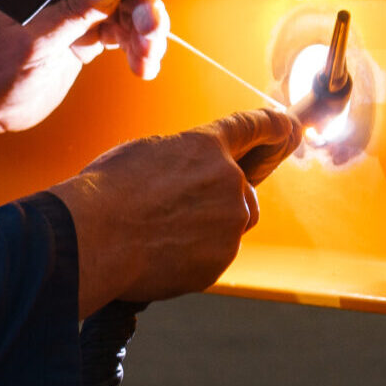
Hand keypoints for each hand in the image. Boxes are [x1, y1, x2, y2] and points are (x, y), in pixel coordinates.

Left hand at [0, 0, 168, 157]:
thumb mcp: (34, 42)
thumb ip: (71, 13)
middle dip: (143, 8)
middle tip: (150, 34)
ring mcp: (80, 16)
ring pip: (128, 12)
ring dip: (147, 33)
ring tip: (148, 59)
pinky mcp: (88, 39)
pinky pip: (124, 37)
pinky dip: (140, 50)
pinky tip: (144, 68)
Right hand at [45, 108, 299, 316]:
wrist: (94, 236)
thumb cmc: (107, 192)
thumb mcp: (145, 154)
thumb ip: (182, 159)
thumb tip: (191, 175)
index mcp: (206, 146)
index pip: (252, 128)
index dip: (274, 126)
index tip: (291, 126)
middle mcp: (228, 181)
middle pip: (242, 192)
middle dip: (218, 201)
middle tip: (176, 212)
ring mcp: (229, 222)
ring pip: (231, 225)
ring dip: (208, 229)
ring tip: (161, 234)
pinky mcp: (221, 259)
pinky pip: (216, 255)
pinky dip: (195, 256)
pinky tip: (161, 253)